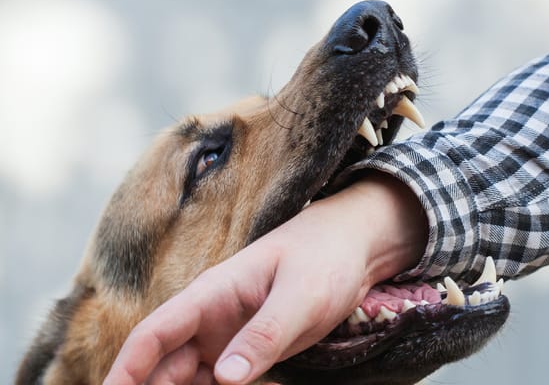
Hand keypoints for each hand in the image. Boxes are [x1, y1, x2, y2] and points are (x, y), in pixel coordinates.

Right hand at [103, 172, 427, 384]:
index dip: (126, 370)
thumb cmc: (324, 258)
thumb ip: (264, 334)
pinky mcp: (248, 348)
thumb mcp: (300, 296)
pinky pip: (218, 381)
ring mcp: (228, 335)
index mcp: (211, 294)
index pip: (153, 334)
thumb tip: (224, 378)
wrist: (351, 247)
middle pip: (163, 364)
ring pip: (186, 377)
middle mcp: (210, 317)